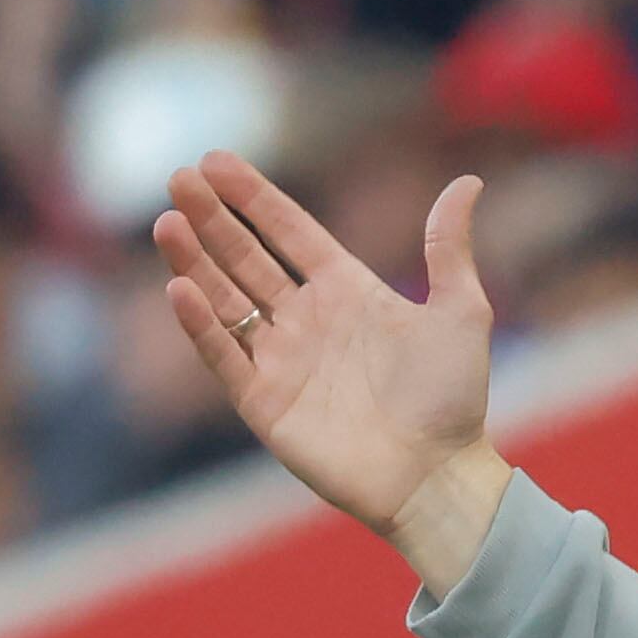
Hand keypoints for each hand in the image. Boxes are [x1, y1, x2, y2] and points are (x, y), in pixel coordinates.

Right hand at [158, 151, 510, 579]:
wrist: (438, 477)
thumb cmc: (455, 399)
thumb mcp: (462, 312)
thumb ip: (449, 247)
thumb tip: (469, 182)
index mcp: (348, 291)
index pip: (289, 232)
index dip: (253, 198)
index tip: (214, 160)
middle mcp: (308, 321)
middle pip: (246, 258)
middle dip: (212, 219)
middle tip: (178, 177)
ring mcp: (281, 361)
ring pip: (225, 300)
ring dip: (194, 262)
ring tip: (168, 222)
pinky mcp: (264, 404)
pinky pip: (224, 356)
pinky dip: (201, 325)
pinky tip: (180, 288)